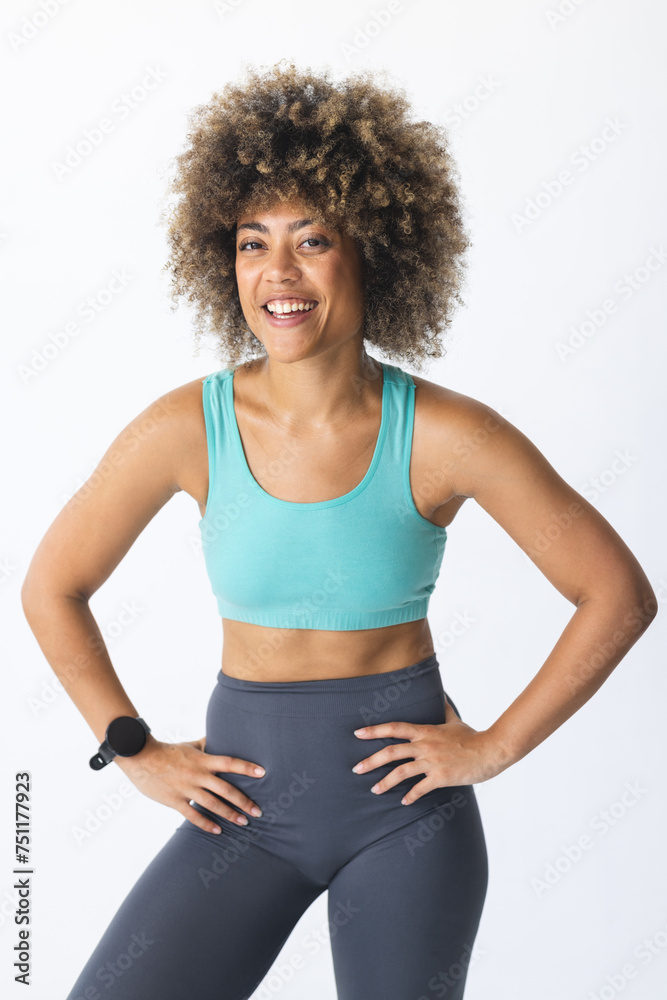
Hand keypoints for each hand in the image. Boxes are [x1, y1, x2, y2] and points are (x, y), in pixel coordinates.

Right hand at [114, 734, 265, 833]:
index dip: (247, 767)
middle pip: (226, 789)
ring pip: (213, 804)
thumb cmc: (168, 751)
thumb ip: (206, 744)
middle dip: (244, 801)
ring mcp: (187, 788)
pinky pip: (193, 815)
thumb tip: (220, 737)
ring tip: (243, 822)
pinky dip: (206, 823)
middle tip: (258, 811)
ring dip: (230, 814)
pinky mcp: (175, 800)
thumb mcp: (190, 745)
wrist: (141, 758)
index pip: (230, 762)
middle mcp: (198, 774)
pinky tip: (218, 830)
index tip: (263, 773)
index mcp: (203, 760)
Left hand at [351, 697, 508, 804]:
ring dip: (385, 782)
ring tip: (374, 790)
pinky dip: (410, 796)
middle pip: (392, 752)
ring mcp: (433, 762)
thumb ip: (443, 708)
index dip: (375, 730)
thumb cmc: (472, 736)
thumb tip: (440, 695)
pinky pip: (420, 788)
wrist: (490, 751)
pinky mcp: (441, 777)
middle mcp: (425, 745)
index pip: (395, 728)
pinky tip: (403, 802)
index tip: (358, 733)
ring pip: (402, 772)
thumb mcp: (454, 720)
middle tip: (356, 768)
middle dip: (371, 761)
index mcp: (426, 731)